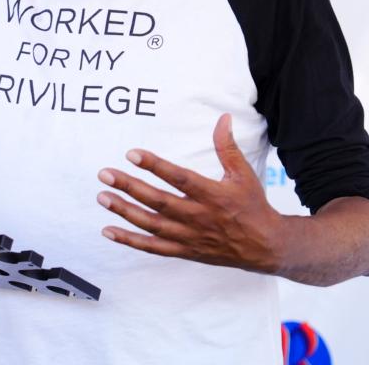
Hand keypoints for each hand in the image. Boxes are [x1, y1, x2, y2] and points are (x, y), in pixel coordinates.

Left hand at [97, 114, 285, 273]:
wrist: (266, 247)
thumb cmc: (253, 206)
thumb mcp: (244, 174)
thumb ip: (228, 147)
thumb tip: (223, 118)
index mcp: (212, 195)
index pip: (179, 179)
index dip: (155, 166)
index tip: (132, 153)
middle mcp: (198, 217)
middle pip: (158, 202)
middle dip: (130, 188)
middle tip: (105, 174)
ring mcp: (189, 237)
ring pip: (151, 225)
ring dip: (125, 211)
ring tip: (102, 197)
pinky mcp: (184, 251)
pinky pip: (153, 248)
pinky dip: (130, 241)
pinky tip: (109, 231)